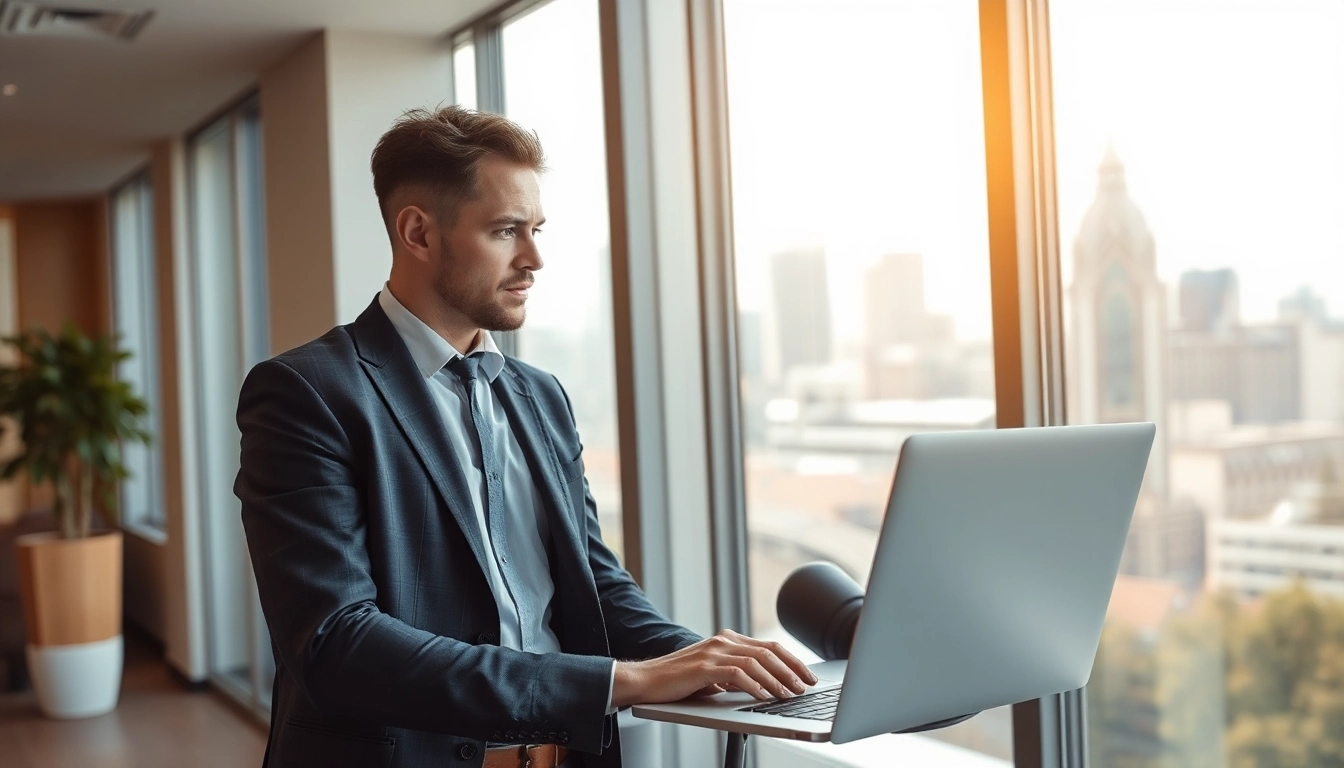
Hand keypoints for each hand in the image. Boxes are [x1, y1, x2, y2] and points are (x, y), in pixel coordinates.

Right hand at [611, 629, 818, 707]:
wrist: (646, 681)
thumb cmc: (679, 682)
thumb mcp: (714, 677)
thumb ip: (736, 676)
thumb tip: (765, 687)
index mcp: (728, 641)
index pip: (769, 647)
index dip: (792, 661)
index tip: (808, 676)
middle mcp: (723, 641)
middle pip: (768, 652)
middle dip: (792, 669)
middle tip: (806, 686)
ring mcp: (713, 652)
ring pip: (756, 661)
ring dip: (777, 679)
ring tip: (790, 694)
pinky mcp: (704, 667)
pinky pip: (737, 674)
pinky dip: (754, 686)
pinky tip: (764, 698)